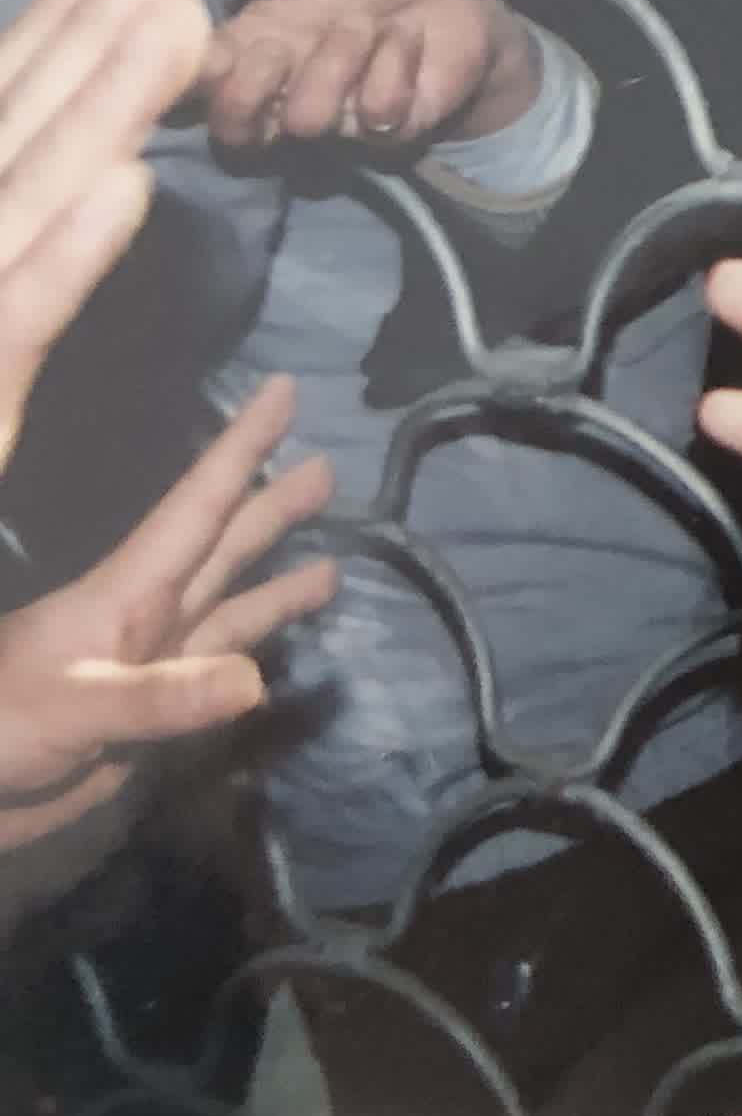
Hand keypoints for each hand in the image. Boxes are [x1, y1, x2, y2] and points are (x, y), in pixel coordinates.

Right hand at [0, 0, 211, 473]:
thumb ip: (18, 246)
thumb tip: (94, 161)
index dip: (64, 26)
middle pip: (8, 130)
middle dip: (92, 26)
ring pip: (14, 197)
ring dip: (95, 104)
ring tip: (182, 15)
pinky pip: (6, 321)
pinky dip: (62, 254)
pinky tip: (124, 185)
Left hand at [0, 375, 336, 852]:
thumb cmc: (1, 725)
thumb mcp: (71, 705)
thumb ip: (158, 695)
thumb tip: (254, 680)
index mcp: (126, 594)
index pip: (196, 507)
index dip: (238, 449)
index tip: (281, 390)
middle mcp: (149, 619)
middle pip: (222, 549)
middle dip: (272, 506)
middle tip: (329, 467)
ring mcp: (149, 665)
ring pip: (227, 608)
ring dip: (276, 584)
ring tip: (335, 561)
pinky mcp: (149, 714)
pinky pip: (217, 675)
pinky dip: (252, 659)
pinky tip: (277, 662)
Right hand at [202, 0, 536, 151]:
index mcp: (253, 48)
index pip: (199, 85)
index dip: (192, 78)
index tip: (208, 55)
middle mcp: (285, 93)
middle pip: (232, 129)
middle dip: (248, 88)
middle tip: (279, 46)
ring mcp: (337, 116)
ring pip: (304, 121)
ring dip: (335, 62)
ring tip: (366, 23)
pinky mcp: (389, 128)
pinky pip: (376, 113)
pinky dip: (394, 63)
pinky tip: (408, 37)